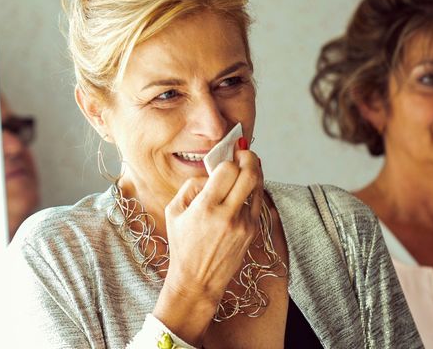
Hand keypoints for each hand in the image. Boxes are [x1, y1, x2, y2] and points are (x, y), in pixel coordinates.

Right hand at [153, 142, 262, 344]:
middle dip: (249, 157)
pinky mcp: (252, 232)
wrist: (198, 280)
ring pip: (258, 186)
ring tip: (247, 164)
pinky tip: (246, 184)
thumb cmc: (182, 245)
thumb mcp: (174, 211)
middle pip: (250, 174)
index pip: (228, 170)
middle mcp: (228, 215)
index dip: (228, 159)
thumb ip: (191, 186)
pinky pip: (257, 201)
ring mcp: (244, 224)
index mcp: (205, 208)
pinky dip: (254, 188)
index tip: (225, 157)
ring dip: (255, 170)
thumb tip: (210, 173)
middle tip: (243, 152)